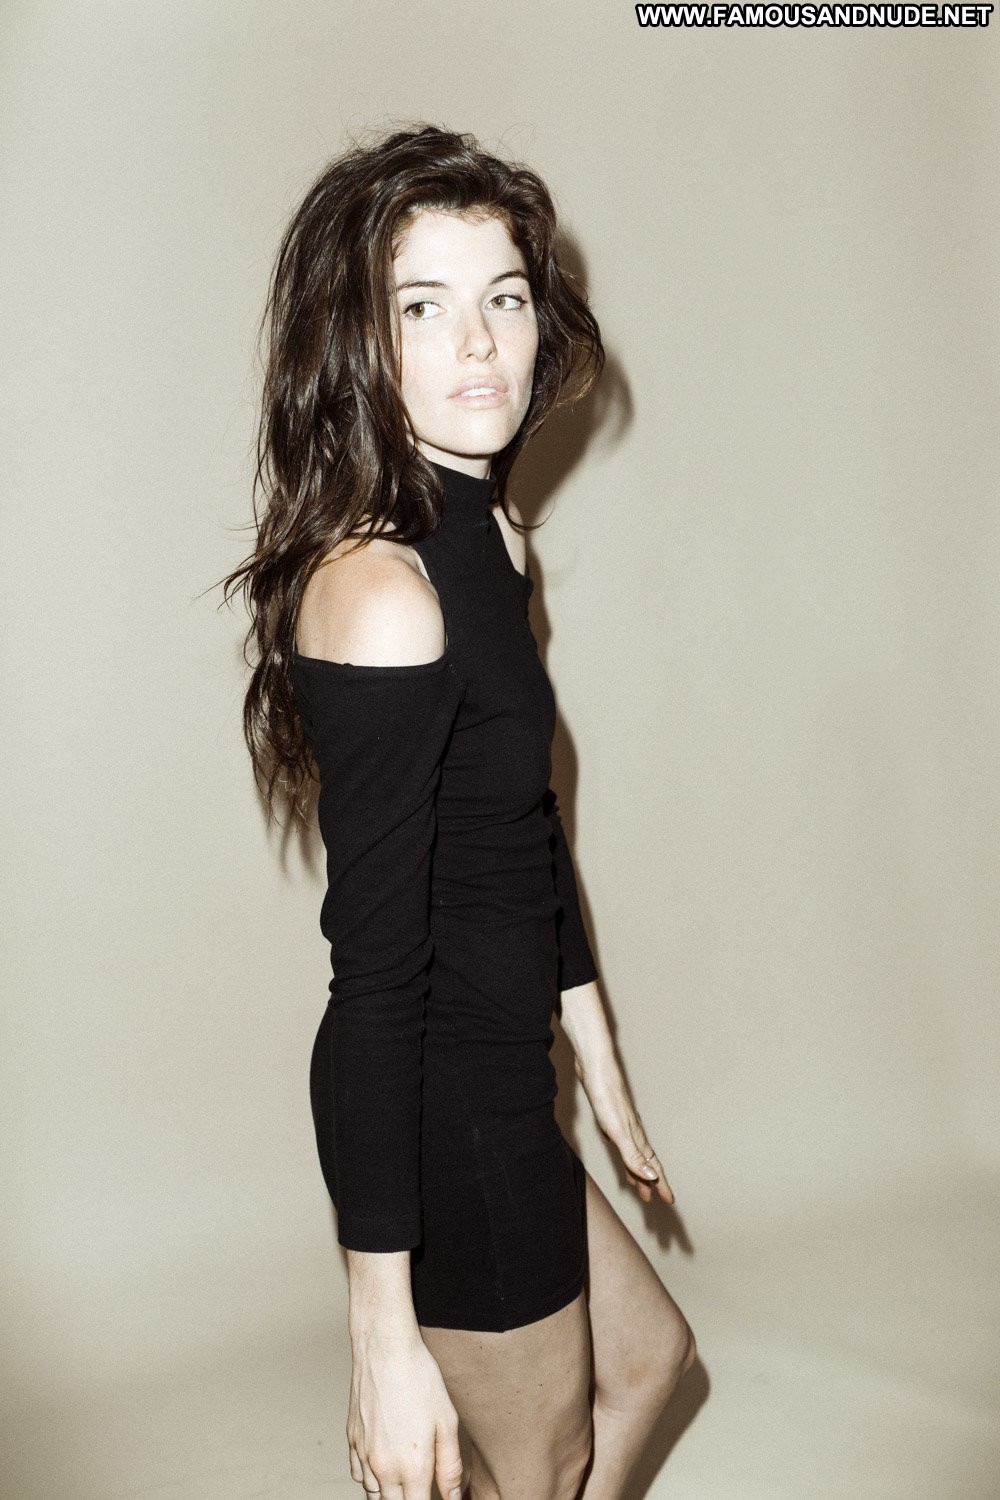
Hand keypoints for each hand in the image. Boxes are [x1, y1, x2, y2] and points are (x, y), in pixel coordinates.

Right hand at [347, 1330, 463, 1499]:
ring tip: (406, 1476)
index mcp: (412, 1467)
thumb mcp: (447, 1422)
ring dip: (390, 1493)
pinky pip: (358, 1475)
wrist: (385, 1349)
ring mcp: (364, 1454)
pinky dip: (370, 1478)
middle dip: (409, 1499)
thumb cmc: (418, 1378)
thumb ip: (450, 1466)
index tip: (435, 1495)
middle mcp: (384, 1467)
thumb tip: (453, 1496)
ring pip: (374, 1494)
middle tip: (422, 1484)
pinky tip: (384, 1464)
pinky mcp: (352, 1440)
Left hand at [575, 1055, 674, 1205]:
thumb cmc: (607, 1098)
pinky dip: (620, 1150)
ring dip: (634, 1168)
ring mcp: (621, 1123)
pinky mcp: (608, 1115)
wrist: (595, 1070)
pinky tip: (612, 1144)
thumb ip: (633, 1155)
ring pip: (631, 1152)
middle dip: (649, 1182)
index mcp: (636, 1139)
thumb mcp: (619, 1132)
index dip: (661, 1185)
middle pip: (644, 1162)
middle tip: (651, 1199)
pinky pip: (618, 1140)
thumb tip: (652, 1177)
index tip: (670, 1201)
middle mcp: (632, 1132)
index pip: (653, 1168)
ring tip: (633, 1181)